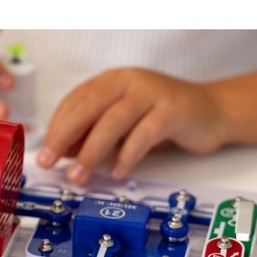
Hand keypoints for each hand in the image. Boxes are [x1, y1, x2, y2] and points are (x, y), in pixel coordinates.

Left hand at [36, 68, 224, 184]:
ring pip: (114, 120)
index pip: (76, 101)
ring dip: (92, 151)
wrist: (213, 111)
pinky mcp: (173, 110)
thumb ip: (95, 133)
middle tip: (49, 162)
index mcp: (112, 81)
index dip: (57, 127)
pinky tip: (116, 173)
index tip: (44, 153)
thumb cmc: (162, 119)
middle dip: (64, 136)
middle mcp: (129, 81)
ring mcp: (152, 93)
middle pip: (89, 107)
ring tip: (78, 175)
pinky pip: (144, 134)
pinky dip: (127, 155)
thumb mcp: (123, 126)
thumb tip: (64, 151)